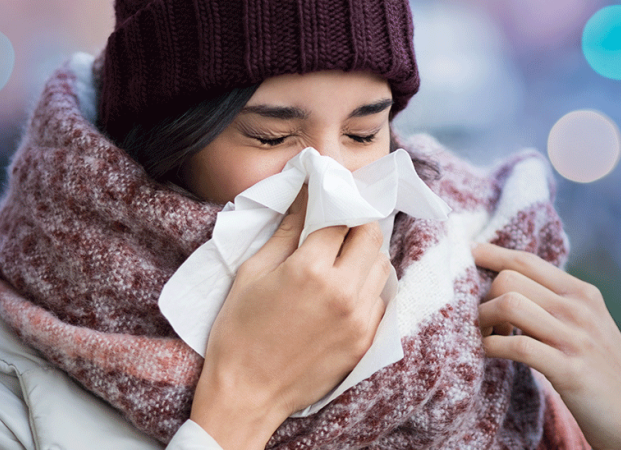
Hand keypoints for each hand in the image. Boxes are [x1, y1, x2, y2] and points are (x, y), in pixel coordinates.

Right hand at [191, 188, 390, 448]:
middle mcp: (343, 291)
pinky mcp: (365, 341)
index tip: (328, 201)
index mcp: (310, 269)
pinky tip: (342, 293)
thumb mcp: (252, 273)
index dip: (334, 205)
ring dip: (365, 256)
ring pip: (381, 267)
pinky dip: (367, 289)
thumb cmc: (239, 332)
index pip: (341, 218)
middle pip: (371, 236)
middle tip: (336, 231)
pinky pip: (380, 300)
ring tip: (339, 262)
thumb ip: (285, 232)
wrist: (247, 394)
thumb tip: (305, 197)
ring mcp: (359, 318)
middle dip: (355, 226)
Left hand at [471, 242, 620, 449]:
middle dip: (484, 298)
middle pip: (509, 279)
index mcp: (582, 293)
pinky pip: (517, 345)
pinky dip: (492, 347)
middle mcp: (579, 309)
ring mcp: (576, 338)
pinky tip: (489, 353)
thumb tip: (508, 283)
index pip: (526, 260)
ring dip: (483, 321)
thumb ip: (554, 302)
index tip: (468, 254)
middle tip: (484, 323)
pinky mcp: (570, 370)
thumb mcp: (585, 325)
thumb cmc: (601, 370)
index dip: (491, 255)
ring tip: (485, 337)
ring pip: (509, 304)